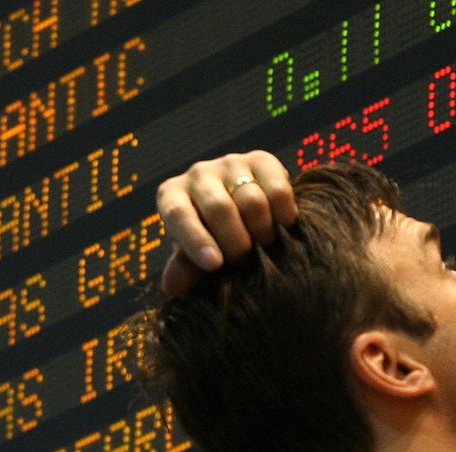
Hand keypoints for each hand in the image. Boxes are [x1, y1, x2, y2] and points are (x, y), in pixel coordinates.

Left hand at [155, 151, 297, 295]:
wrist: (240, 212)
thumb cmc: (209, 239)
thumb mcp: (193, 256)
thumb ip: (185, 269)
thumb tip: (173, 287)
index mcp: (171, 195)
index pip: (179, 215)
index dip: (197, 240)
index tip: (216, 265)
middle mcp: (197, 174)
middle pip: (220, 208)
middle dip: (236, 243)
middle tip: (245, 262)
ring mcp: (229, 163)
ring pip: (252, 201)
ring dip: (262, 232)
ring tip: (264, 247)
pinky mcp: (261, 159)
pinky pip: (278, 189)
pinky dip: (284, 214)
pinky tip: (284, 227)